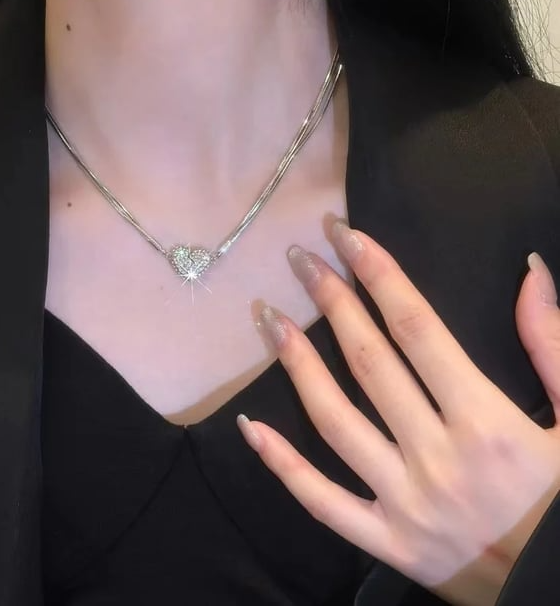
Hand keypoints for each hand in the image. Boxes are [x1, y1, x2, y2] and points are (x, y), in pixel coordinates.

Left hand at [237, 220, 559, 605]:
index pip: (418, 329)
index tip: (345, 235)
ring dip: (296, 364)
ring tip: (266, 317)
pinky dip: (281, 464)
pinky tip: (248, 426)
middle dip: (332, 301)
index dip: (379, 275)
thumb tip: (530, 271)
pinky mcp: (386, 542)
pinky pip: (321, 502)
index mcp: (488, 422)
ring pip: (334, 421)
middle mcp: (438, 458)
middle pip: (369, 362)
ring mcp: (404, 504)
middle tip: (301, 257)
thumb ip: (554, 345)